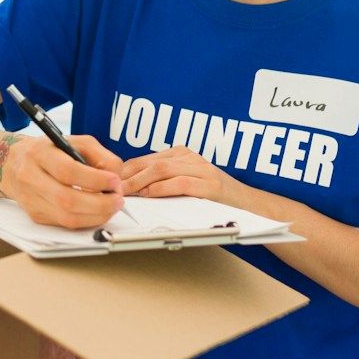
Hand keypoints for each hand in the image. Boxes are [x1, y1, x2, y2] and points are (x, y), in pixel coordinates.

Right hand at [0, 133, 124, 228]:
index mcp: (40, 153)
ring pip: (67, 217)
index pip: (68, 171)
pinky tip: (97, 212)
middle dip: (100, 203)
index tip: (115, 181)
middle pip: (67, 199)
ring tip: (112, 206)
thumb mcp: (75, 141)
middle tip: (118, 199)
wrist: (13, 164)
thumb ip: (99, 154)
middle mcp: (31, 177)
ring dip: (97, 216)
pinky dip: (87, 220)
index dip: (95, 180)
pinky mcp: (35, 215)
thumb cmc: (51, 151)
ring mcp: (31, 200)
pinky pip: (65, 224)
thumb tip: (115, 176)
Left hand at [121, 146, 240, 202]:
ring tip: (126, 192)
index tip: (109, 183)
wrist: (248, 203)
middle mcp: (191, 157)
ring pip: (163, 170)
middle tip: (112, 188)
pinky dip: (162, 189)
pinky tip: (150, 194)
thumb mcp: (185, 183)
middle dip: (128, 176)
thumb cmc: (212, 197)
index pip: (145, 160)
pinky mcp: (212, 185)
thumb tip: (130, 189)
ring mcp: (202, 169)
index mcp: (181, 154)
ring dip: (140, 181)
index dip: (125, 171)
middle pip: (151, 163)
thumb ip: (162, 182)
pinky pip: (181, 183)